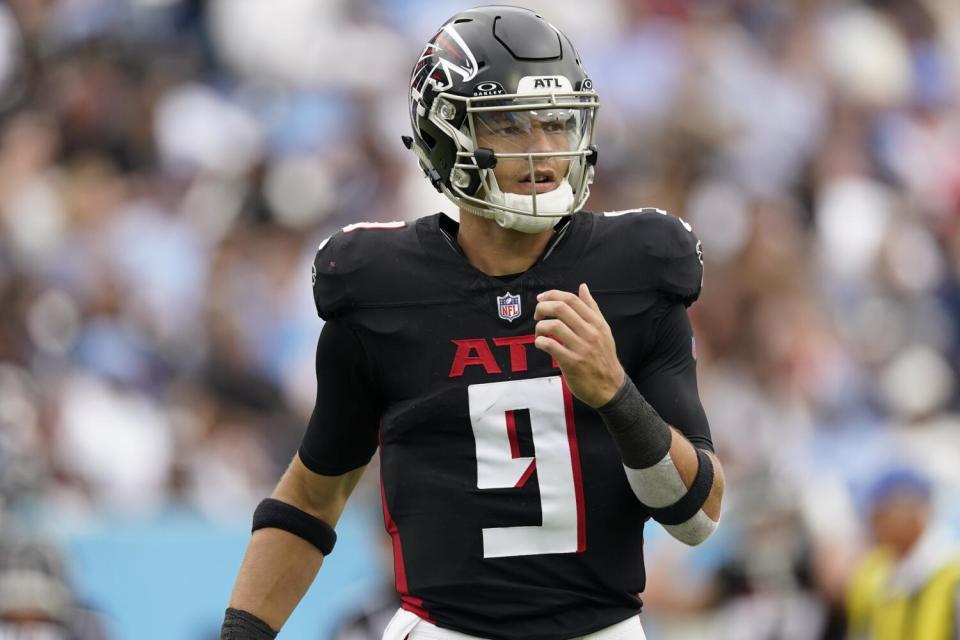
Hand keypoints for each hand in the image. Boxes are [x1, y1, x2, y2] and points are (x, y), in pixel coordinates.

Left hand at [533, 283, 625, 407]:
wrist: (611, 387)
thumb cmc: (604, 357)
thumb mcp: (603, 330)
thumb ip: (592, 308)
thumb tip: (583, 287)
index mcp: (596, 322)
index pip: (572, 299)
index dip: (552, 295)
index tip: (541, 299)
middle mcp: (590, 332)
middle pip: (561, 308)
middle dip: (542, 308)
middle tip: (537, 315)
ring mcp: (581, 347)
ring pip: (553, 326)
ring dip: (540, 327)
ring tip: (540, 333)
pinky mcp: (572, 362)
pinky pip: (550, 345)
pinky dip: (540, 342)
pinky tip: (541, 344)